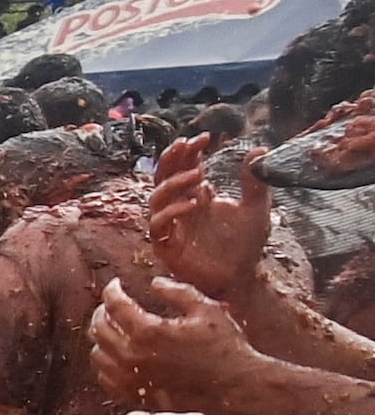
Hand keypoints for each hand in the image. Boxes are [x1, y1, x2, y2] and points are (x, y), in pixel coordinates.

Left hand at [94, 274, 267, 410]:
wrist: (234, 383)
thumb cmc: (224, 344)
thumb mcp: (205, 308)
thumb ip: (177, 291)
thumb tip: (154, 283)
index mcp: (148, 332)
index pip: (114, 305)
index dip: (111, 291)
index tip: (115, 284)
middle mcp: (133, 357)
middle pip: (99, 328)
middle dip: (103, 311)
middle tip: (111, 304)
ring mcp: (131, 379)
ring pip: (98, 354)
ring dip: (102, 337)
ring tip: (114, 327)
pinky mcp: (135, 395)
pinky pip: (105, 378)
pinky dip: (106, 362)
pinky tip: (117, 353)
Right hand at [147, 136, 272, 300]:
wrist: (242, 276)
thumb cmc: (245, 245)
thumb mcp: (256, 207)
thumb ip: (254, 181)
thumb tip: (258, 149)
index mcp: (196, 197)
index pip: (183, 168)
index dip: (189, 151)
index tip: (205, 137)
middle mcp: (179, 210)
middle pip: (163, 179)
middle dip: (172, 160)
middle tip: (187, 145)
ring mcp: (171, 229)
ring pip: (155, 200)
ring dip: (173, 184)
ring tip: (198, 175)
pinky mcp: (167, 248)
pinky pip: (158, 227)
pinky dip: (173, 212)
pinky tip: (195, 203)